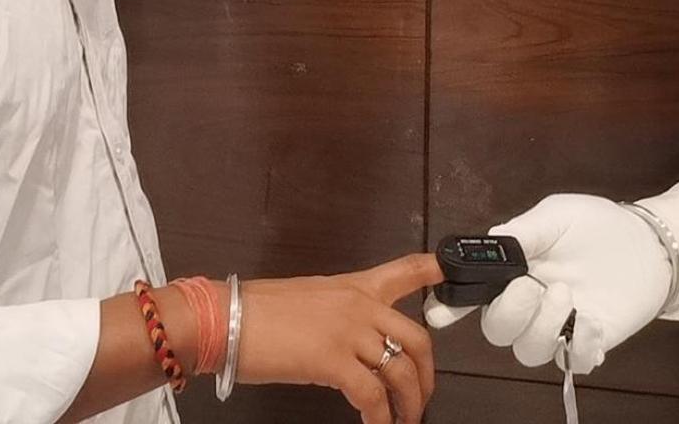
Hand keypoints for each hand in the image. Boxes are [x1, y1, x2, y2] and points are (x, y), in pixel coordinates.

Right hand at [238, 253, 442, 423]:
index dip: (435, 270)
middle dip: (427, 375)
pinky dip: (380, 419)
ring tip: (404, 422)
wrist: (226, 318)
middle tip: (422, 398)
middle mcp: (358, 304)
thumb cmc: (257, 311)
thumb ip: (340, 317)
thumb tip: (354, 345)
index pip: (405, 270)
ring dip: (409, 404)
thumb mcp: (309, 301)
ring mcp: (348, 331)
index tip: (452, 270)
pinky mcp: (333, 360)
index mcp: (353, 286)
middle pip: (417, 338)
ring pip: (401, 371)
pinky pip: (372, 396)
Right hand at [423, 194, 670, 374]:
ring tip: (567, 296)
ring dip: (541, 327)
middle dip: (509, 313)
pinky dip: (578, 346)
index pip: (476, 294)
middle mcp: (531, 304)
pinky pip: (571, 361)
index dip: (454, 305)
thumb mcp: (557, 215)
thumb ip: (522, 232)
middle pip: (497, 330)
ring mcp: (559, 327)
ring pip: (528, 351)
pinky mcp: (590, 342)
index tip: (442, 312)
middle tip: (532, 287)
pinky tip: (591, 322)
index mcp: (515, 272)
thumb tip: (489, 243)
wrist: (649, 242)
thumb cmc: (598, 224)